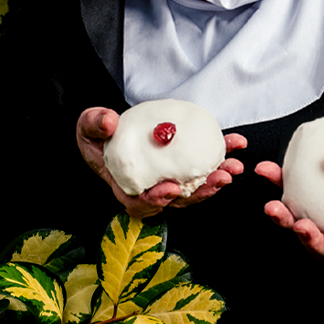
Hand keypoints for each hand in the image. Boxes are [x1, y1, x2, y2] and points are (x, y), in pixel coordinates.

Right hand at [77, 107, 245, 217]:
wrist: (111, 129)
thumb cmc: (98, 134)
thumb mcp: (89, 126)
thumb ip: (95, 124)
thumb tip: (109, 121)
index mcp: (126, 185)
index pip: (141, 202)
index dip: (157, 200)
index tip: (172, 189)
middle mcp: (150, 188)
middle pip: (177, 200)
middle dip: (201, 192)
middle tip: (220, 178)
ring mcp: (169, 178)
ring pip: (195, 187)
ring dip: (217, 179)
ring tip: (233, 166)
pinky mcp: (183, 165)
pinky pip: (203, 165)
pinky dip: (221, 156)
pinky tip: (235, 144)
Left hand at [255, 147, 323, 269]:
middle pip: (320, 249)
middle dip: (308, 241)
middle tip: (301, 224)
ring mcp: (315, 219)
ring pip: (296, 227)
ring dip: (282, 219)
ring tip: (272, 205)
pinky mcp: (299, 198)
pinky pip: (285, 194)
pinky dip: (274, 184)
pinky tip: (265, 170)